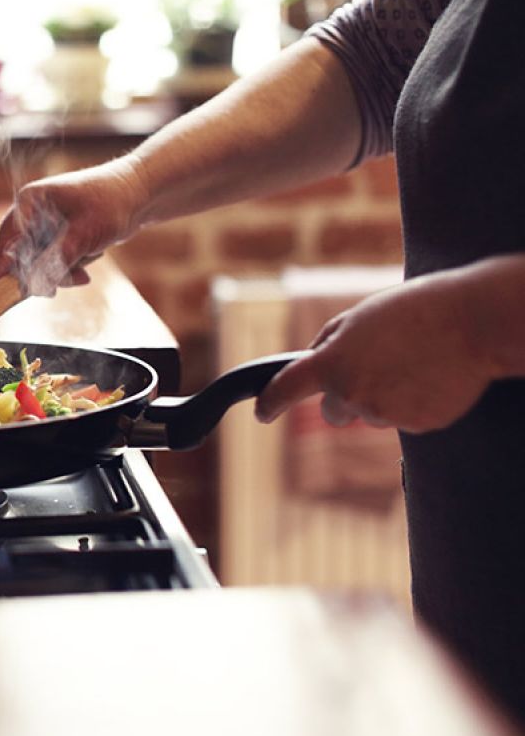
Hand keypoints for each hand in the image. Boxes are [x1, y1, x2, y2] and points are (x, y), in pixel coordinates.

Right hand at [0, 162, 146, 296]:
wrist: (140, 195)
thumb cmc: (111, 204)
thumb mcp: (82, 236)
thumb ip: (56, 262)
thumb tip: (34, 286)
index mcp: (29, 202)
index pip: (6, 241)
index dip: (2, 268)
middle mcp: (32, 212)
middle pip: (21, 256)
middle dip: (42, 274)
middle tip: (54, 291)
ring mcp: (45, 224)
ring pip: (39, 263)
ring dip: (60, 273)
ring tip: (84, 271)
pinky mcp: (58, 235)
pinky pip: (53, 261)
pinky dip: (68, 268)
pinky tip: (86, 266)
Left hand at [254, 270, 499, 432]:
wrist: (473, 322)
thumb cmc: (413, 310)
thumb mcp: (357, 317)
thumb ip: (328, 344)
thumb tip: (311, 363)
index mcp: (332, 363)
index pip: (286, 389)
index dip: (269, 403)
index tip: (262, 413)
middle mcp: (353, 394)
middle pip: (334, 412)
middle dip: (345, 396)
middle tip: (375, 368)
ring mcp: (386, 414)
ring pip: (370, 414)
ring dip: (382, 396)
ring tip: (410, 363)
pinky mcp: (417, 425)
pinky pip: (402, 418)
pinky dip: (410, 403)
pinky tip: (428, 376)